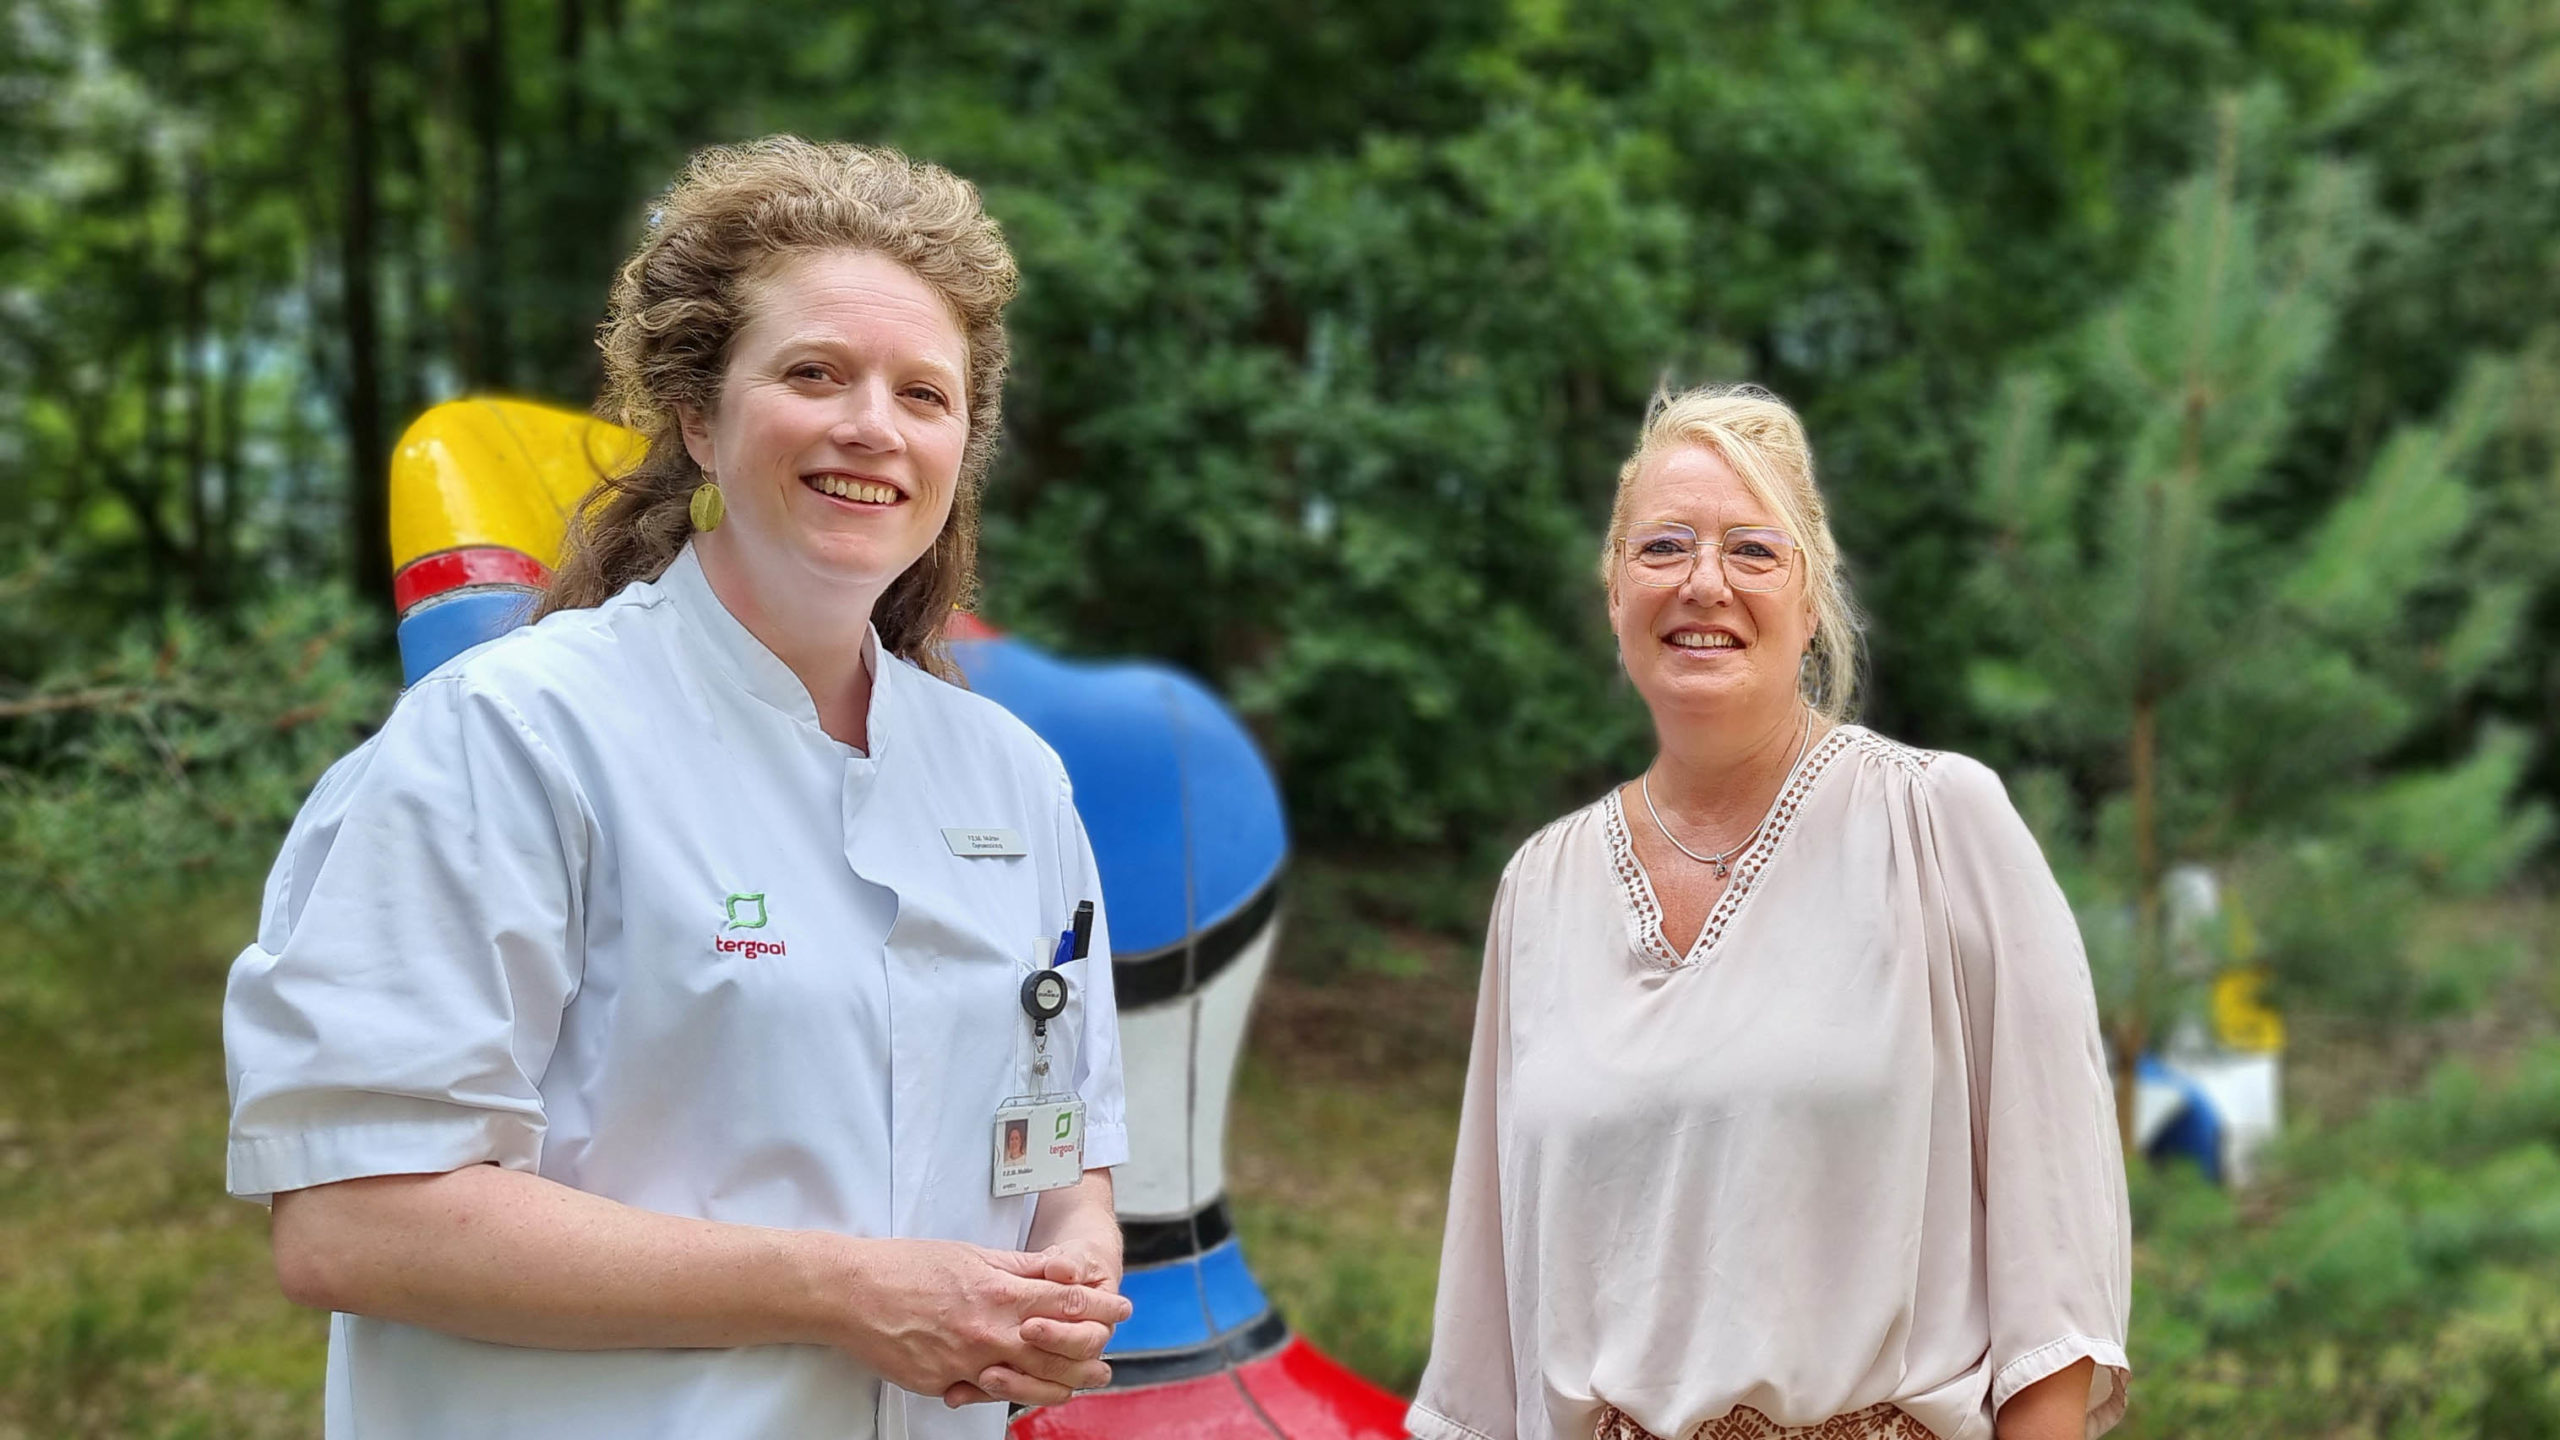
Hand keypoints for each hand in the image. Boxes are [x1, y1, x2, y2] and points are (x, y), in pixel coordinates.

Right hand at [821, 1238, 1130, 1406]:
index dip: (1101, 1307)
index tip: (1121, 1308)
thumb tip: (1059, 1270)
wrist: (852, 1293)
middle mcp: (989, 1332)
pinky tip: (1023, 1389)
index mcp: (1000, 1294)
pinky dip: (1007, 1391)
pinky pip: (983, 1392)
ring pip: (1028, 1382)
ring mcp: (965, 1363)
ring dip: (1061, 1383)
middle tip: (1109, 1358)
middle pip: (1058, 1352)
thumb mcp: (972, 1254)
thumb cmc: (908, 1266)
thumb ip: (1020, 1268)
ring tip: (1080, 1383)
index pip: (1068, 1303)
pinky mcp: (941, 1383)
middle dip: (1090, 1355)